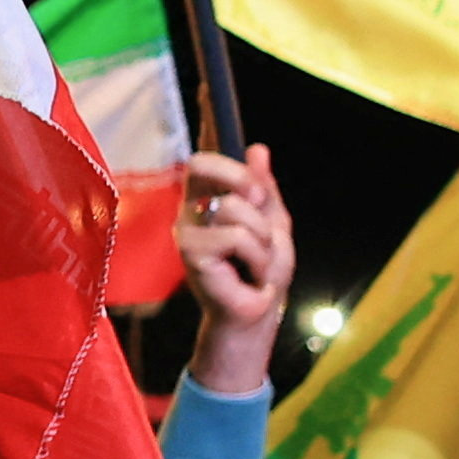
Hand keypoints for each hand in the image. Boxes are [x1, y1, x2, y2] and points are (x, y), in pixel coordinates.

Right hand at [176, 141, 291, 394]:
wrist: (259, 310)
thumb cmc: (260, 269)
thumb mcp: (272, 221)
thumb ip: (264, 187)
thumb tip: (258, 148)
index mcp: (205, 199)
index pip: (201, 161)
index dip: (230, 166)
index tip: (257, 192)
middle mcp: (189, 211)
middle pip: (216, 173)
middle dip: (252, 195)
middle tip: (261, 223)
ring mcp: (186, 231)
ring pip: (236, 209)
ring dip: (262, 238)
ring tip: (256, 260)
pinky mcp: (191, 253)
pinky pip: (236, 237)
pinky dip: (257, 257)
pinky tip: (250, 274)